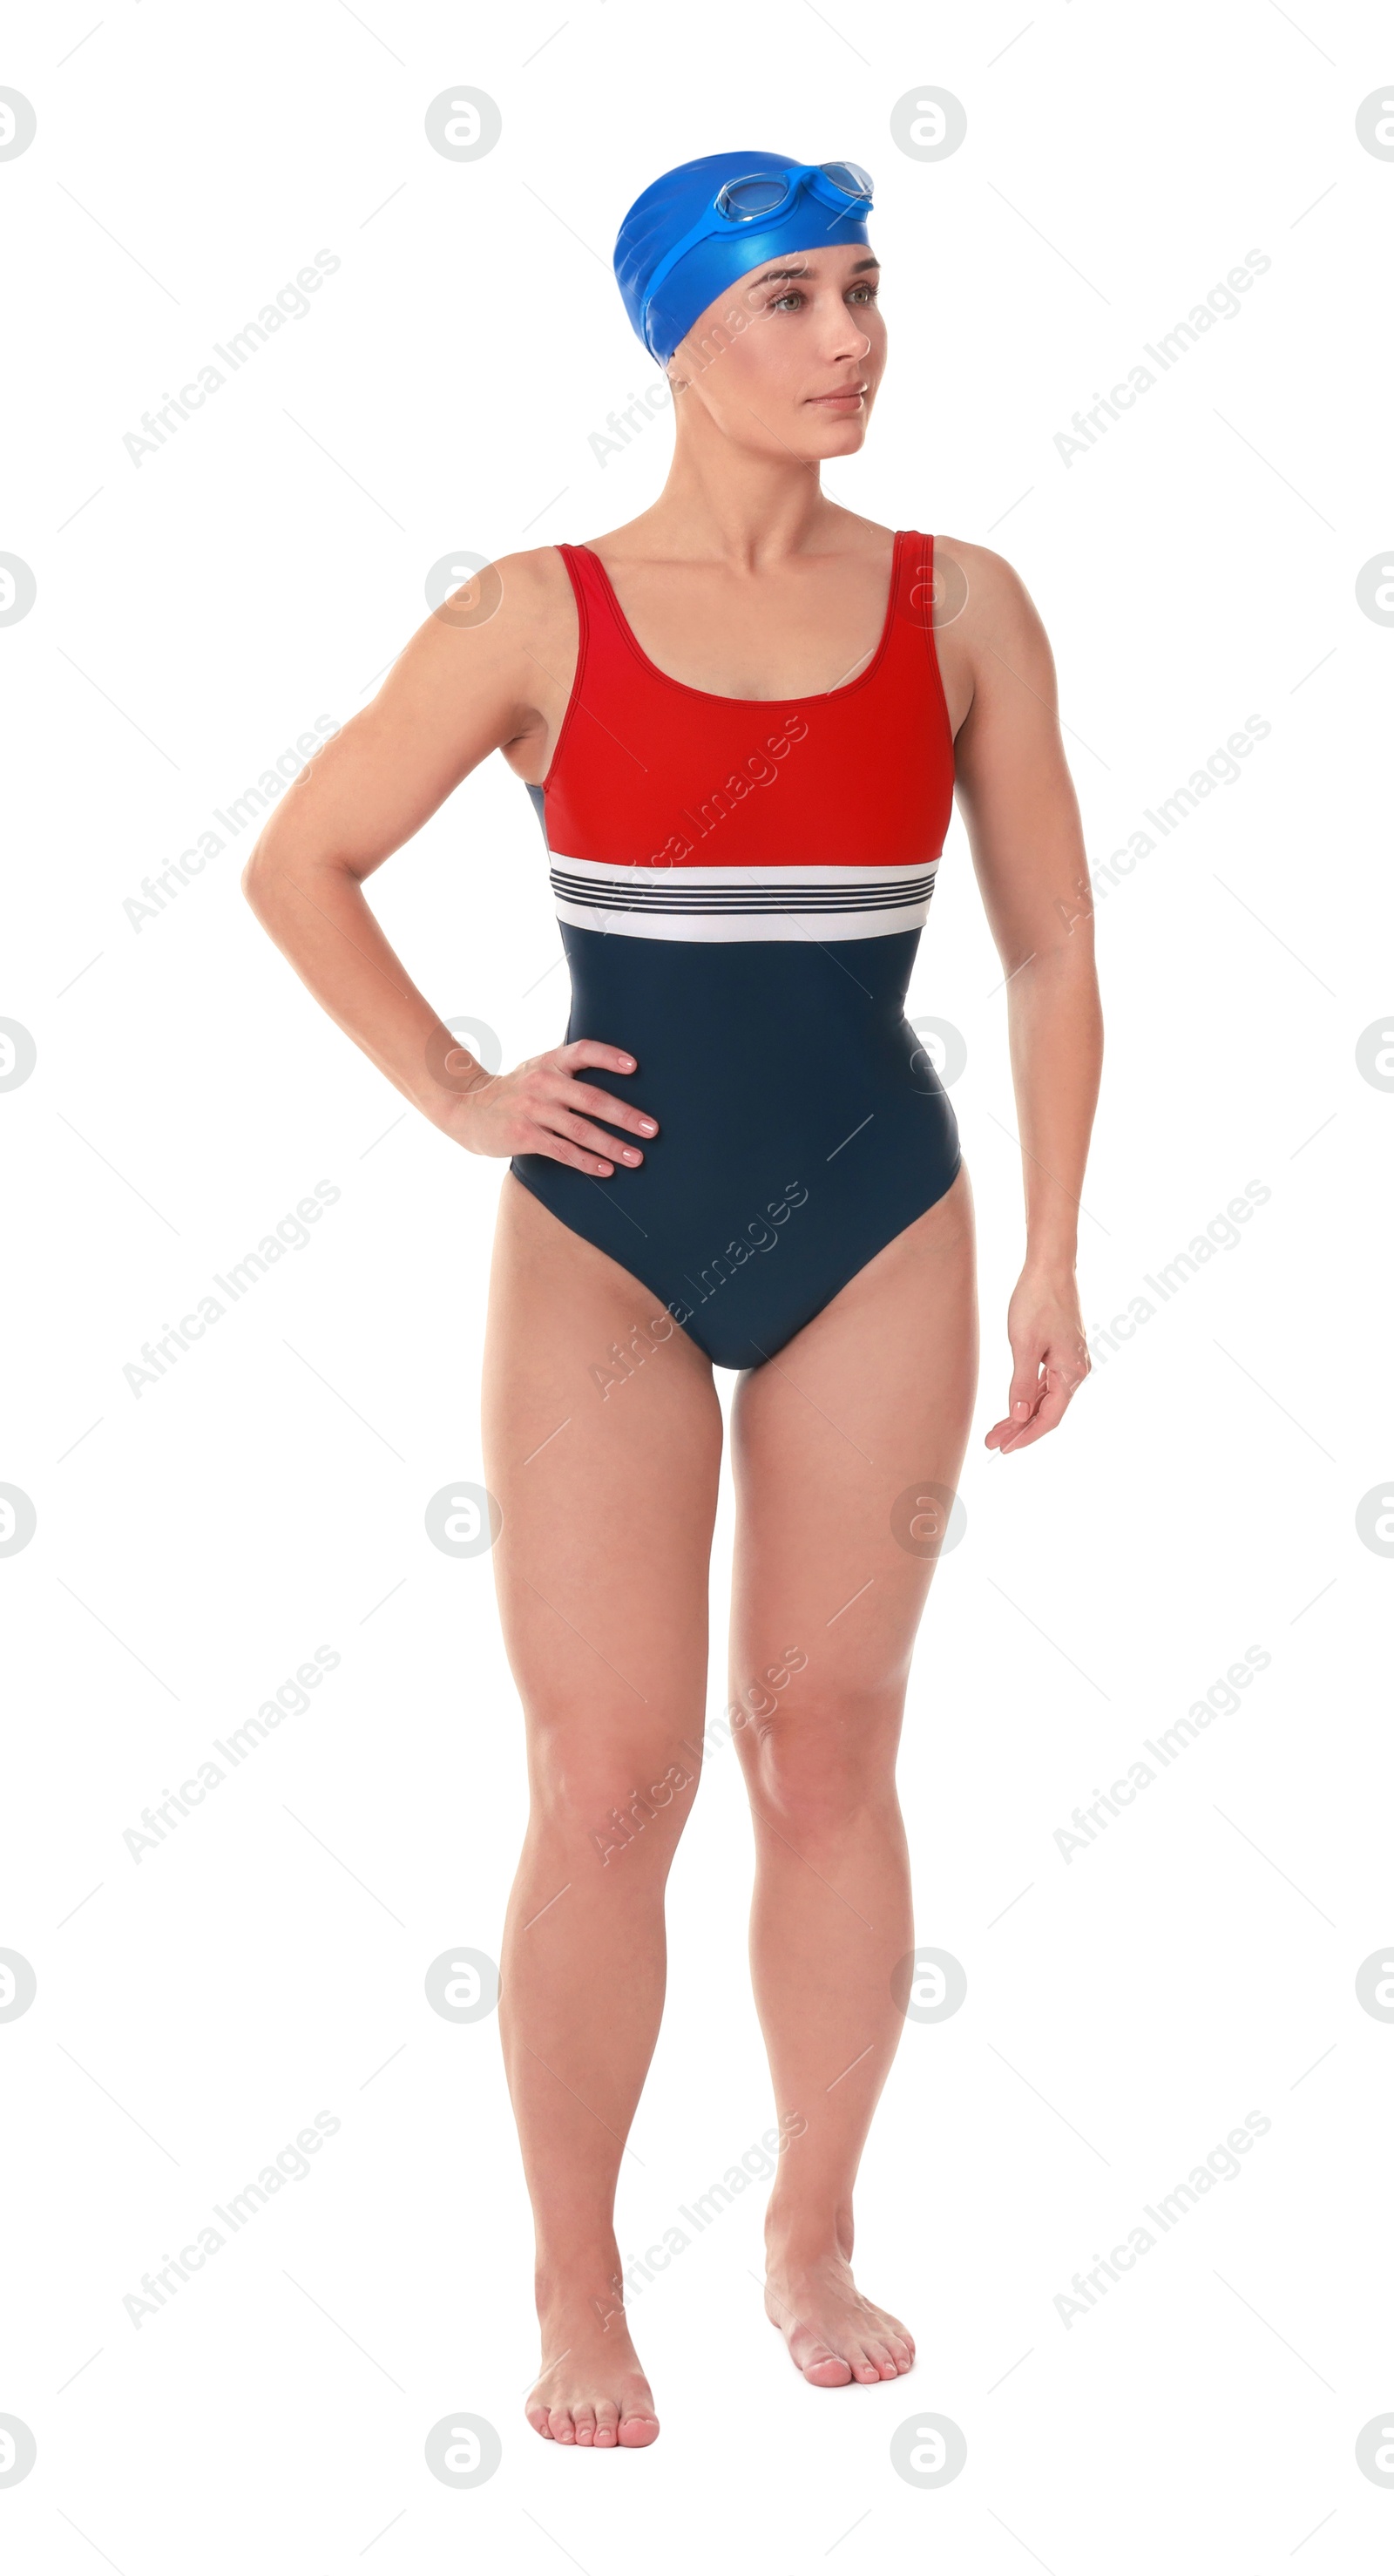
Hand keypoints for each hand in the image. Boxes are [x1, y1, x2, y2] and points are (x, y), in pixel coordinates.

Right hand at [435, 1038, 657, 1176]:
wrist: (468, 1109)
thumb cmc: (517, 1091)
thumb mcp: (538, 1069)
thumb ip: (569, 1070)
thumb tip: (625, 1073)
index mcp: (550, 1061)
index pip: (583, 1051)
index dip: (608, 1057)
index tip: (634, 1067)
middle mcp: (542, 1083)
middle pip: (591, 1099)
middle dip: (625, 1116)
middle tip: (652, 1130)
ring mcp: (532, 1110)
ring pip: (580, 1130)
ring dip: (612, 1145)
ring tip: (636, 1157)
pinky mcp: (524, 1135)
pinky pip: (562, 1151)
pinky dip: (587, 1162)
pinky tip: (606, 1170)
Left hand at [984, 1266, 1089, 1453]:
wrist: (1049, 1266)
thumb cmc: (1036, 1301)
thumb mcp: (1024, 1345)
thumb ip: (1023, 1384)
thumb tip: (1021, 1417)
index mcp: (1072, 1371)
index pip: (1049, 1417)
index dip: (1026, 1436)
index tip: (1003, 1448)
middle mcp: (1076, 1370)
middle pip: (1048, 1411)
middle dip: (1020, 1429)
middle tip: (991, 1443)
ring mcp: (1071, 1360)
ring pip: (1046, 1398)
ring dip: (1023, 1414)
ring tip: (997, 1429)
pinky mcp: (1062, 1351)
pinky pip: (1047, 1383)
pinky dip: (1030, 1396)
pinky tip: (1015, 1406)